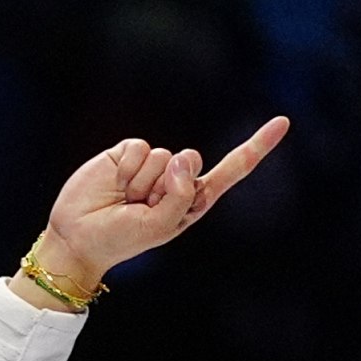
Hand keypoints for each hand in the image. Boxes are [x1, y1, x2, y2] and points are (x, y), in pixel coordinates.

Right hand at [25, 117, 289, 298]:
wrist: (77, 238)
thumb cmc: (121, 239)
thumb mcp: (161, 226)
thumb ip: (182, 194)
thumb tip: (183, 155)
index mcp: (194, 199)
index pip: (233, 169)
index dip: (257, 145)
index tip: (283, 122)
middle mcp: (177, 179)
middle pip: (191, 161)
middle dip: (167, 184)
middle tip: (142, 207)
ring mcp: (153, 166)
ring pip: (164, 155)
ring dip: (141, 182)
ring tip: (125, 200)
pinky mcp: (127, 154)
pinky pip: (139, 148)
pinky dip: (126, 169)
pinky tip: (115, 184)